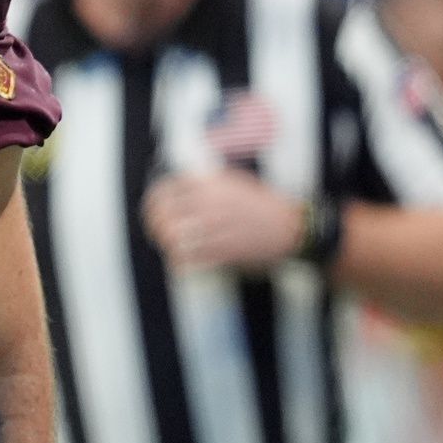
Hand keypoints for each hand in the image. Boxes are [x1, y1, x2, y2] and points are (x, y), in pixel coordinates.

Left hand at [141, 169, 303, 271]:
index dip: (153, 201)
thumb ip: (204, 182)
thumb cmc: (261, 203)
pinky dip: (179, 261)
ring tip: (167, 244)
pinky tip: (178, 260)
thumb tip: (177, 187)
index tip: (152, 209)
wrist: (290, 227)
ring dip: (165, 243)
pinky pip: (190, 259)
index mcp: (210, 185)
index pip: (165, 190)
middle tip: (155, 230)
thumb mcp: (232, 181)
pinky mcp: (224, 252)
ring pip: (173, 238)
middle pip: (163, 215)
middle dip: (154, 224)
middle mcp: (210, 205)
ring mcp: (216, 230)